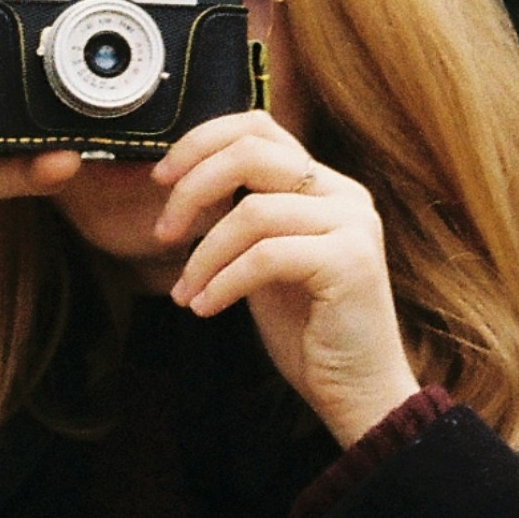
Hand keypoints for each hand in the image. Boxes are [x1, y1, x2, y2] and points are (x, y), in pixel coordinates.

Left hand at [153, 111, 423, 448]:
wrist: (358, 390)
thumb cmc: (307, 330)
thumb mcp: (265, 261)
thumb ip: (242, 216)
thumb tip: (183, 185)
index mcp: (323, 185)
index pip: (258, 127)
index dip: (201, 142)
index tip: (160, 179)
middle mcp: (344, 193)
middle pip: (251, 153)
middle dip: (192, 189)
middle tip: (163, 234)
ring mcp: (352, 224)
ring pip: (252, 211)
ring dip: (203, 255)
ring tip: (186, 294)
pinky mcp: (349, 261)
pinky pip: (265, 256)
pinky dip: (224, 281)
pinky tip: (206, 308)